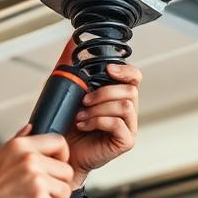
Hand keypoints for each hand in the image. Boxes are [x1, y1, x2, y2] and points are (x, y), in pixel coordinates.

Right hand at [0, 125, 74, 197]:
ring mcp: (36, 180)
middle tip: (44, 195)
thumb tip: (30, 129)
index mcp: (22, 146)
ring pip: (65, 193)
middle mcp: (31, 160)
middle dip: (58, 187)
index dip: (63, 157)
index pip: (59, 142)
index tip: (57, 169)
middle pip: (67, 172)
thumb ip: (18, 142)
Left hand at [66, 63, 140, 187]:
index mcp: (117, 95)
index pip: (134, 77)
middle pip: (130, 90)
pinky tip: (84, 125)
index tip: (108, 69)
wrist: (63, 153)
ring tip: (81, 116)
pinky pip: (118, 124)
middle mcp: (127, 110)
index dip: (125, 70)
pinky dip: (98, 121)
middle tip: (84, 101)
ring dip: (99, 108)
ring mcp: (128, 126)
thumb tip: (71, 43)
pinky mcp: (125, 141)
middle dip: (104, 92)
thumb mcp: (67, 92)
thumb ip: (72, 70)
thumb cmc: (67, 125)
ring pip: (125, 106)